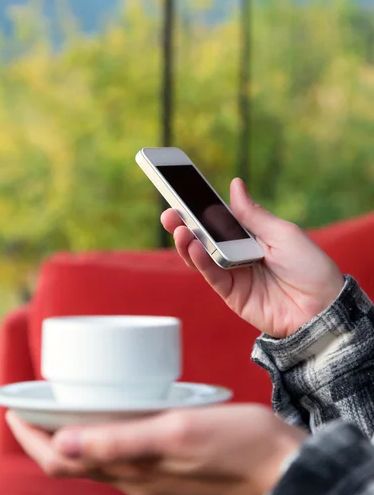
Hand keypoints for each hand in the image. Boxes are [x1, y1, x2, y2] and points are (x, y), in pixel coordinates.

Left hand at [7, 405, 305, 494]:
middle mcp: (138, 480)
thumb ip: (121, 442)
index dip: (30, 437)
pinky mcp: (173, 476)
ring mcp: (156, 482)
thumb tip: (63, 445)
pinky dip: (106, 439)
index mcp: (133, 469)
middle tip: (37, 403)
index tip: (13, 409)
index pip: (60, 459)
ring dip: (76, 435)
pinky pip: (126, 460)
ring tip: (72, 403)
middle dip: (47, 435)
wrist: (283, 470)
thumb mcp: (177, 433)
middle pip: (75, 459)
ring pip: (100, 460)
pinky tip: (120, 417)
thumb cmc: (237, 446)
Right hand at [162, 178, 343, 336]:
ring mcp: (234, 273)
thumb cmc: (310, 268)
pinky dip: (200, 261)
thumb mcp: (282, 233)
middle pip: (206, 236)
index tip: (181, 192)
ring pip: (202, 256)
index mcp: (252, 234)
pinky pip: (211, 275)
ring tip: (179, 229)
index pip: (220, 217)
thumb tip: (235, 184)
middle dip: (185, 224)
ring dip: (188, 242)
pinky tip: (194, 247)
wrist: (323, 309)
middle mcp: (239, 252)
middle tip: (170, 213)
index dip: (201, 207)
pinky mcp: (232, 294)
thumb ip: (252, 214)